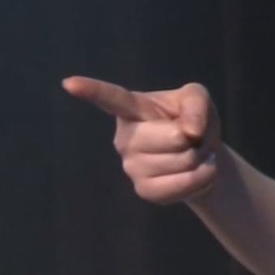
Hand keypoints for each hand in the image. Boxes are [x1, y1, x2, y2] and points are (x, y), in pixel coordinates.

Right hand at [61, 76, 220, 204]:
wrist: (204, 158)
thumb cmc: (194, 122)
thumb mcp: (198, 100)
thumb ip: (196, 104)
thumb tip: (189, 131)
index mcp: (133, 109)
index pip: (112, 98)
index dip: (92, 90)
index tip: (69, 83)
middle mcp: (124, 137)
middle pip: (174, 137)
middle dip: (196, 137)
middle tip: (193, 137)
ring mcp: (131, 166)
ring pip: (184, 161)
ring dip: (202, 156)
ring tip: (195, 154)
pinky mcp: (144, 190)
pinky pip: (182, 184)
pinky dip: (202, 177)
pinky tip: (197, 172)